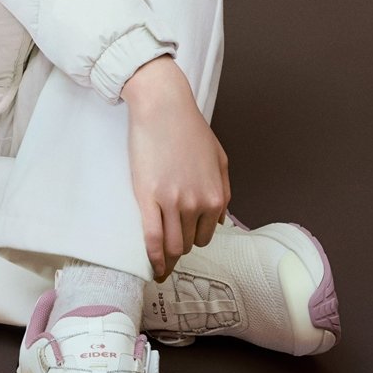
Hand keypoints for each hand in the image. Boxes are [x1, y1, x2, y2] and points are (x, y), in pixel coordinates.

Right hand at [122, 56, 229, 282]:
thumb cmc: (189, 128)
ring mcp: (173, 202)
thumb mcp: (219, 159)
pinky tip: (153, 266)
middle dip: (180, 247)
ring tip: (160, 266)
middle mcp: (198, 203)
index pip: (207, 234)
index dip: (194, 238)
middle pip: (188, 243)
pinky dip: (154, 258)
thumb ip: (223, 191)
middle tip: (168, 249)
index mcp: (215, 195)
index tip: (183, 241)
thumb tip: (220, 220)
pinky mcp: (149, 198)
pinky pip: (153, 239)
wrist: (163, 107)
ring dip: (168, 259)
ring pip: (173, 246)